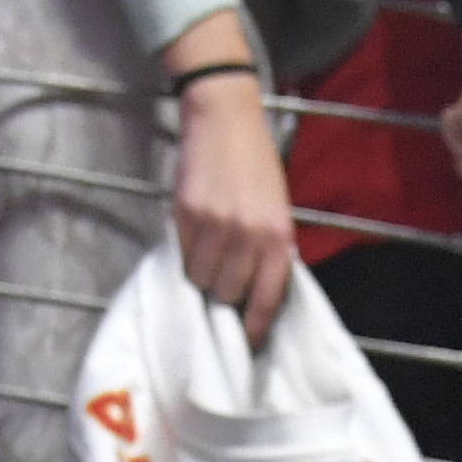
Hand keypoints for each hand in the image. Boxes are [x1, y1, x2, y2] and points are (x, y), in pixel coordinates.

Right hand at [168, 63, 297, 345]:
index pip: (266, 299)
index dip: (254, 327)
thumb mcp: (278, 208)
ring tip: (207, 252)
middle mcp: (249, 235)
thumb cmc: (256, 165)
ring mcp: (216, 226)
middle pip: (228, 294)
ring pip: (201, 279)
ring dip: (202, 274)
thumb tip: (254, 296)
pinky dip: (186, 253)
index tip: (248, 342)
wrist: (226, 118)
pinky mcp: (186, 215)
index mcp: (279, 236)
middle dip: (224, 293)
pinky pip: (182, 255)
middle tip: (222, 278)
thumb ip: (270, 250)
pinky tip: (194, 234)